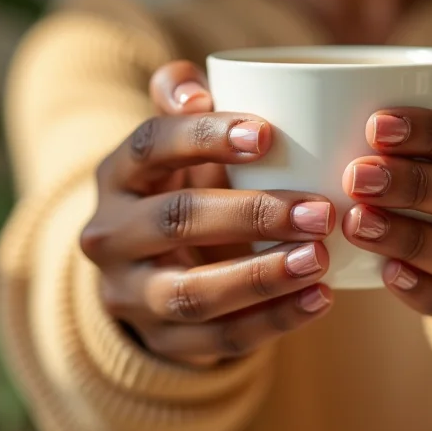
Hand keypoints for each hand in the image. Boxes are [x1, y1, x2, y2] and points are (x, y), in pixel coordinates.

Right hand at [81, 61, 333, 367]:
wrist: (153, 266)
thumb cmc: (185, 184)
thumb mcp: (179, 143)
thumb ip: (183, 99)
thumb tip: (198, 89)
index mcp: (117, 175)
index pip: (150, 146)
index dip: (203, 136)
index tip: (268, 134)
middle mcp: (110, 235)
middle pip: (175, 221)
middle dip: (250, 215)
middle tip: (319, 211)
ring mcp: (131, 295)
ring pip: (192, 293)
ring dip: (261, 277)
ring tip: (320, 260)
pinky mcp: (162, 341)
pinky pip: (217, 341)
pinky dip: (272, 323)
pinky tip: (320, 299)